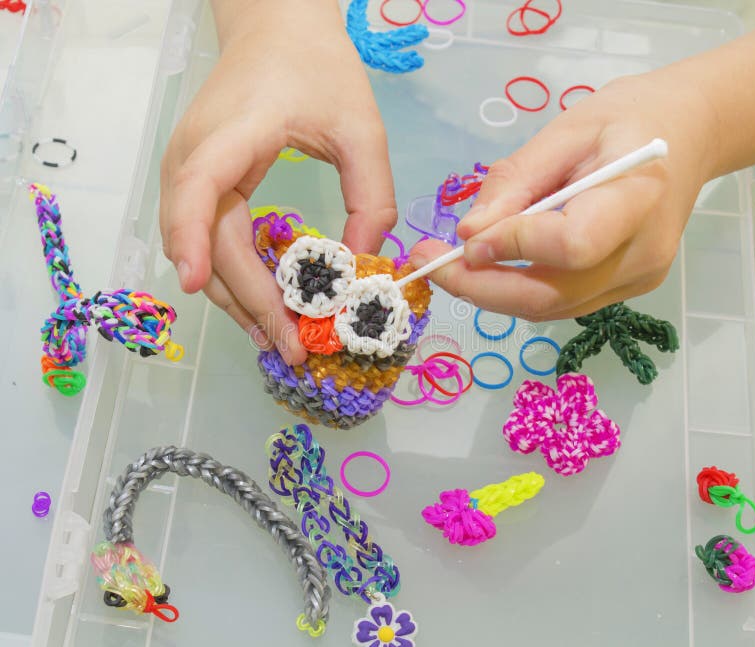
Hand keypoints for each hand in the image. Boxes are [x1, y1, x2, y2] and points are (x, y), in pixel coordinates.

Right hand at [160, 0, 396, 363]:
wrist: (277, 29)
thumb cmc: (318, 69)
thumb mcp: (362, 129)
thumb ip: (371, 198)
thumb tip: (363, 267)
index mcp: (231, 133)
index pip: (197, 189)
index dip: (191, 239)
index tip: (199, 286)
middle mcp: (195, 157)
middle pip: (206, 242)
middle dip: (246, 301)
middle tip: (291, 348)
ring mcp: (190, 172)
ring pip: (202, 251)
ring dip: (238, 300)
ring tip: (281, 339)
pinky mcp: (200, 184)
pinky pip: (209, 240)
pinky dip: (235, 277)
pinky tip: (268, 304)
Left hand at [408, 71, 718, 320]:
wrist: (685, 135)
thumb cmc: (627, 119)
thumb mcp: (565, 130)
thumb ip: (517, 182)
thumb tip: (469, 235)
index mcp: (637, 199)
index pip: (572, 245)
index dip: (513, 247)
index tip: (466, 237)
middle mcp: (642, 255)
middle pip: (551, 296)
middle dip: (480, 288)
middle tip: (428, 264)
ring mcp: (636, 281)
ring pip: (549, 308)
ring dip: (489, 294)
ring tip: (445, 265)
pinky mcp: (624, 290)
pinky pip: (559, 302)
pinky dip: (514, 291)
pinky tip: (487, 268)